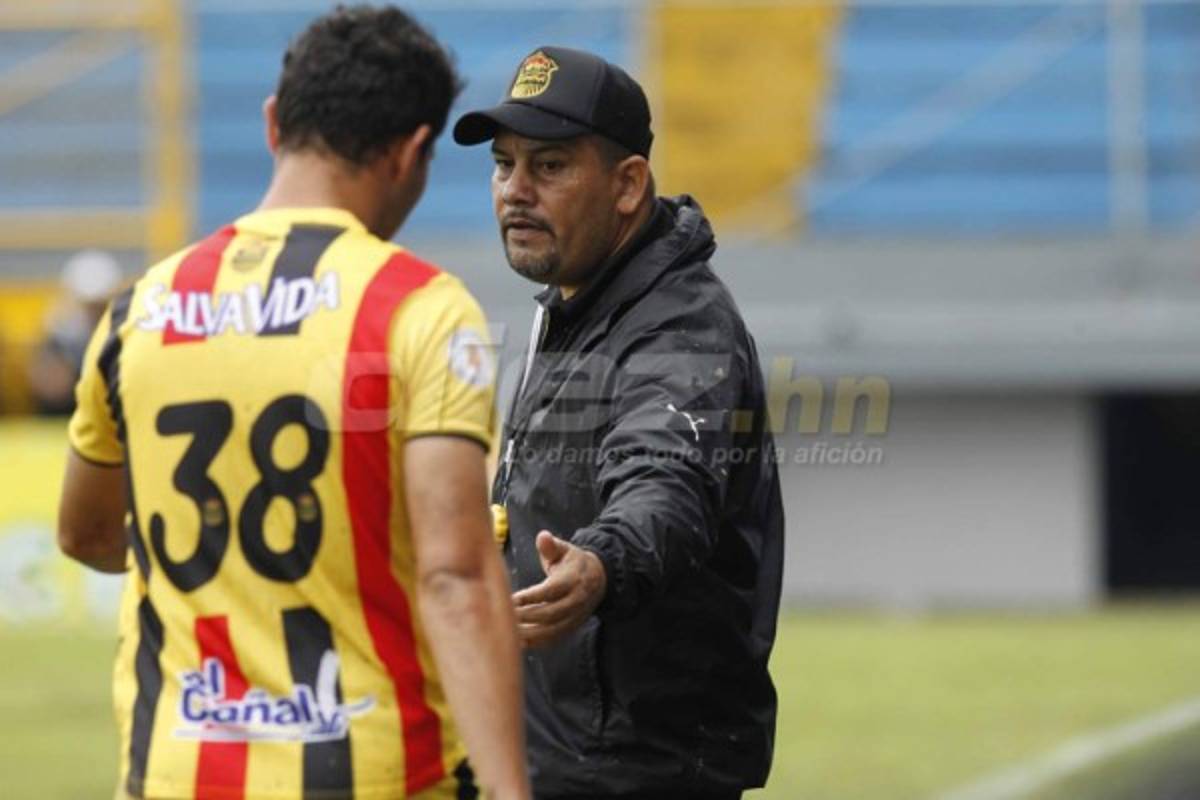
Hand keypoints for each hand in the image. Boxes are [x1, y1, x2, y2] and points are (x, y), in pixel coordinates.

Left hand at [512, 530, 606, 647]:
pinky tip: (517, 642)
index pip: (551, 590)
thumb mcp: (564, 550)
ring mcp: (575, 617)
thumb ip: (551, 546)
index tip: (512, 598)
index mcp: (573, 580)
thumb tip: (543, 536)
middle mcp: (576, 601)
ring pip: (551, 630)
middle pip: (550, 613)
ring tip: (508, 629)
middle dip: (526, 615)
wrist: (598, 579)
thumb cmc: (573, 563)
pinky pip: (553, 639)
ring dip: (529, 633)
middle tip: (504, 613)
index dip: (532, 596)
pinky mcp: (571, 628)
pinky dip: (535, 643)